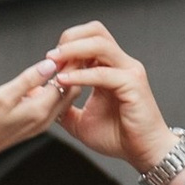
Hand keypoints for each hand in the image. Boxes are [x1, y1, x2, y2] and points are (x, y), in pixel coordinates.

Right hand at [0, 55, 68, 172]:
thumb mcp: (3, 95)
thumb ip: (28, 80)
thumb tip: (49, 65)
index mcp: (39, 110)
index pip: (67, 83)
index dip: (70, 64)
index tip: (71, 48)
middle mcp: (44, 119)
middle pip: (71, 92)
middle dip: (71, 73)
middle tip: (65, 53)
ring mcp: (40, 124)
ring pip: (62, 99)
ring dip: (62, 81)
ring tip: (54, 63)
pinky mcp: (33, 125)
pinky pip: (51, 105)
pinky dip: (51, 91)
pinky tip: (40, 81)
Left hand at [50, 24, 172, 176]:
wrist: (143, 152)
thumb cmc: (118, 137)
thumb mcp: (80, 121)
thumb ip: (62, 107)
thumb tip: (41, 99)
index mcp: (109, 68)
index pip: (88, 38)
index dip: (66, 45)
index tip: (48, 61)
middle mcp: (121, 64)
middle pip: (95, 31)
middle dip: (70, 39)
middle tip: (51, 56)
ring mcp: (129, 71)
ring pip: (100, 44)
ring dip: (73, 51)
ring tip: (55, 63)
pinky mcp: (133, 84)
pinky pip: (103, 73)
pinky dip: (81, 75)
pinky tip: (64, 81)